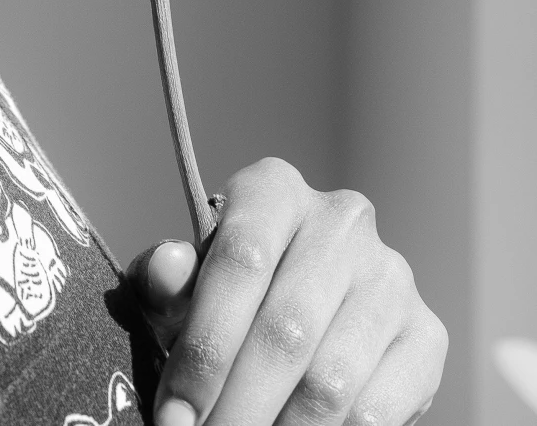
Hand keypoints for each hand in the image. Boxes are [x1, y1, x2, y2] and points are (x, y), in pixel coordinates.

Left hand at [126, 158, 445, 423]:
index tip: (175, 414)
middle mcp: (342, 220)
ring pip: (330, 380)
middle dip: (237, 404)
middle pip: (285, 329)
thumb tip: (166, 267)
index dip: (204, 348)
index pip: (240, 262)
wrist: (307, 320)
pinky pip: (376, 411)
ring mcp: (392, 277)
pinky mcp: (427, 336)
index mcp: (274, 190)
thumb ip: (167, 282)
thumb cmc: (230, 298)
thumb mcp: (187, 285)